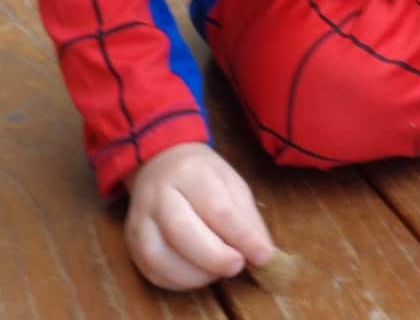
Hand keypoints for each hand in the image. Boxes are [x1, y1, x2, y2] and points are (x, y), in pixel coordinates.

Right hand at [124, 142, 275, 290]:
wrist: (159, 163)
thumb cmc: (203, 175)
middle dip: (214, 256)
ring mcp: (140, 220)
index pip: (217, 208)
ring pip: (159, 256)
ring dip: (194, 274)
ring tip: (219, 272)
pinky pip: (150, 270)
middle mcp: (159, 195)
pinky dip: (177, 281)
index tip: (263, 255)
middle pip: (181, 231)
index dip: (241, 236)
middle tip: (238, 266)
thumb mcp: (231, 183)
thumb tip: (262, 253)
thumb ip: (247, 217)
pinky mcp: (131, 242)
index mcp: (191, 173)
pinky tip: (198, 276)